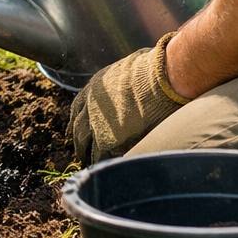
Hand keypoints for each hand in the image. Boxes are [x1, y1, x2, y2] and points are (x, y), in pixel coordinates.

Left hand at [68, 35, 187, 164]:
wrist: (163, 78)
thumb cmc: (157, 70)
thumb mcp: (132, 67)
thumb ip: (127, 79)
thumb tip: (139, 77)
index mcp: (97, 87)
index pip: (78, 107)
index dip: (77, 120)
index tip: (74, 130)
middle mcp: (92, 105)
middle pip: (78, 129)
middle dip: (80, 141)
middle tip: (82, 152)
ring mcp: (98, 122)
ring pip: (85, 144)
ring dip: (88, 155)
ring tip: (92, 166)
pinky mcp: (109, 140)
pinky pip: (100, 156)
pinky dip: (102, 163)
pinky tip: (106, 169)